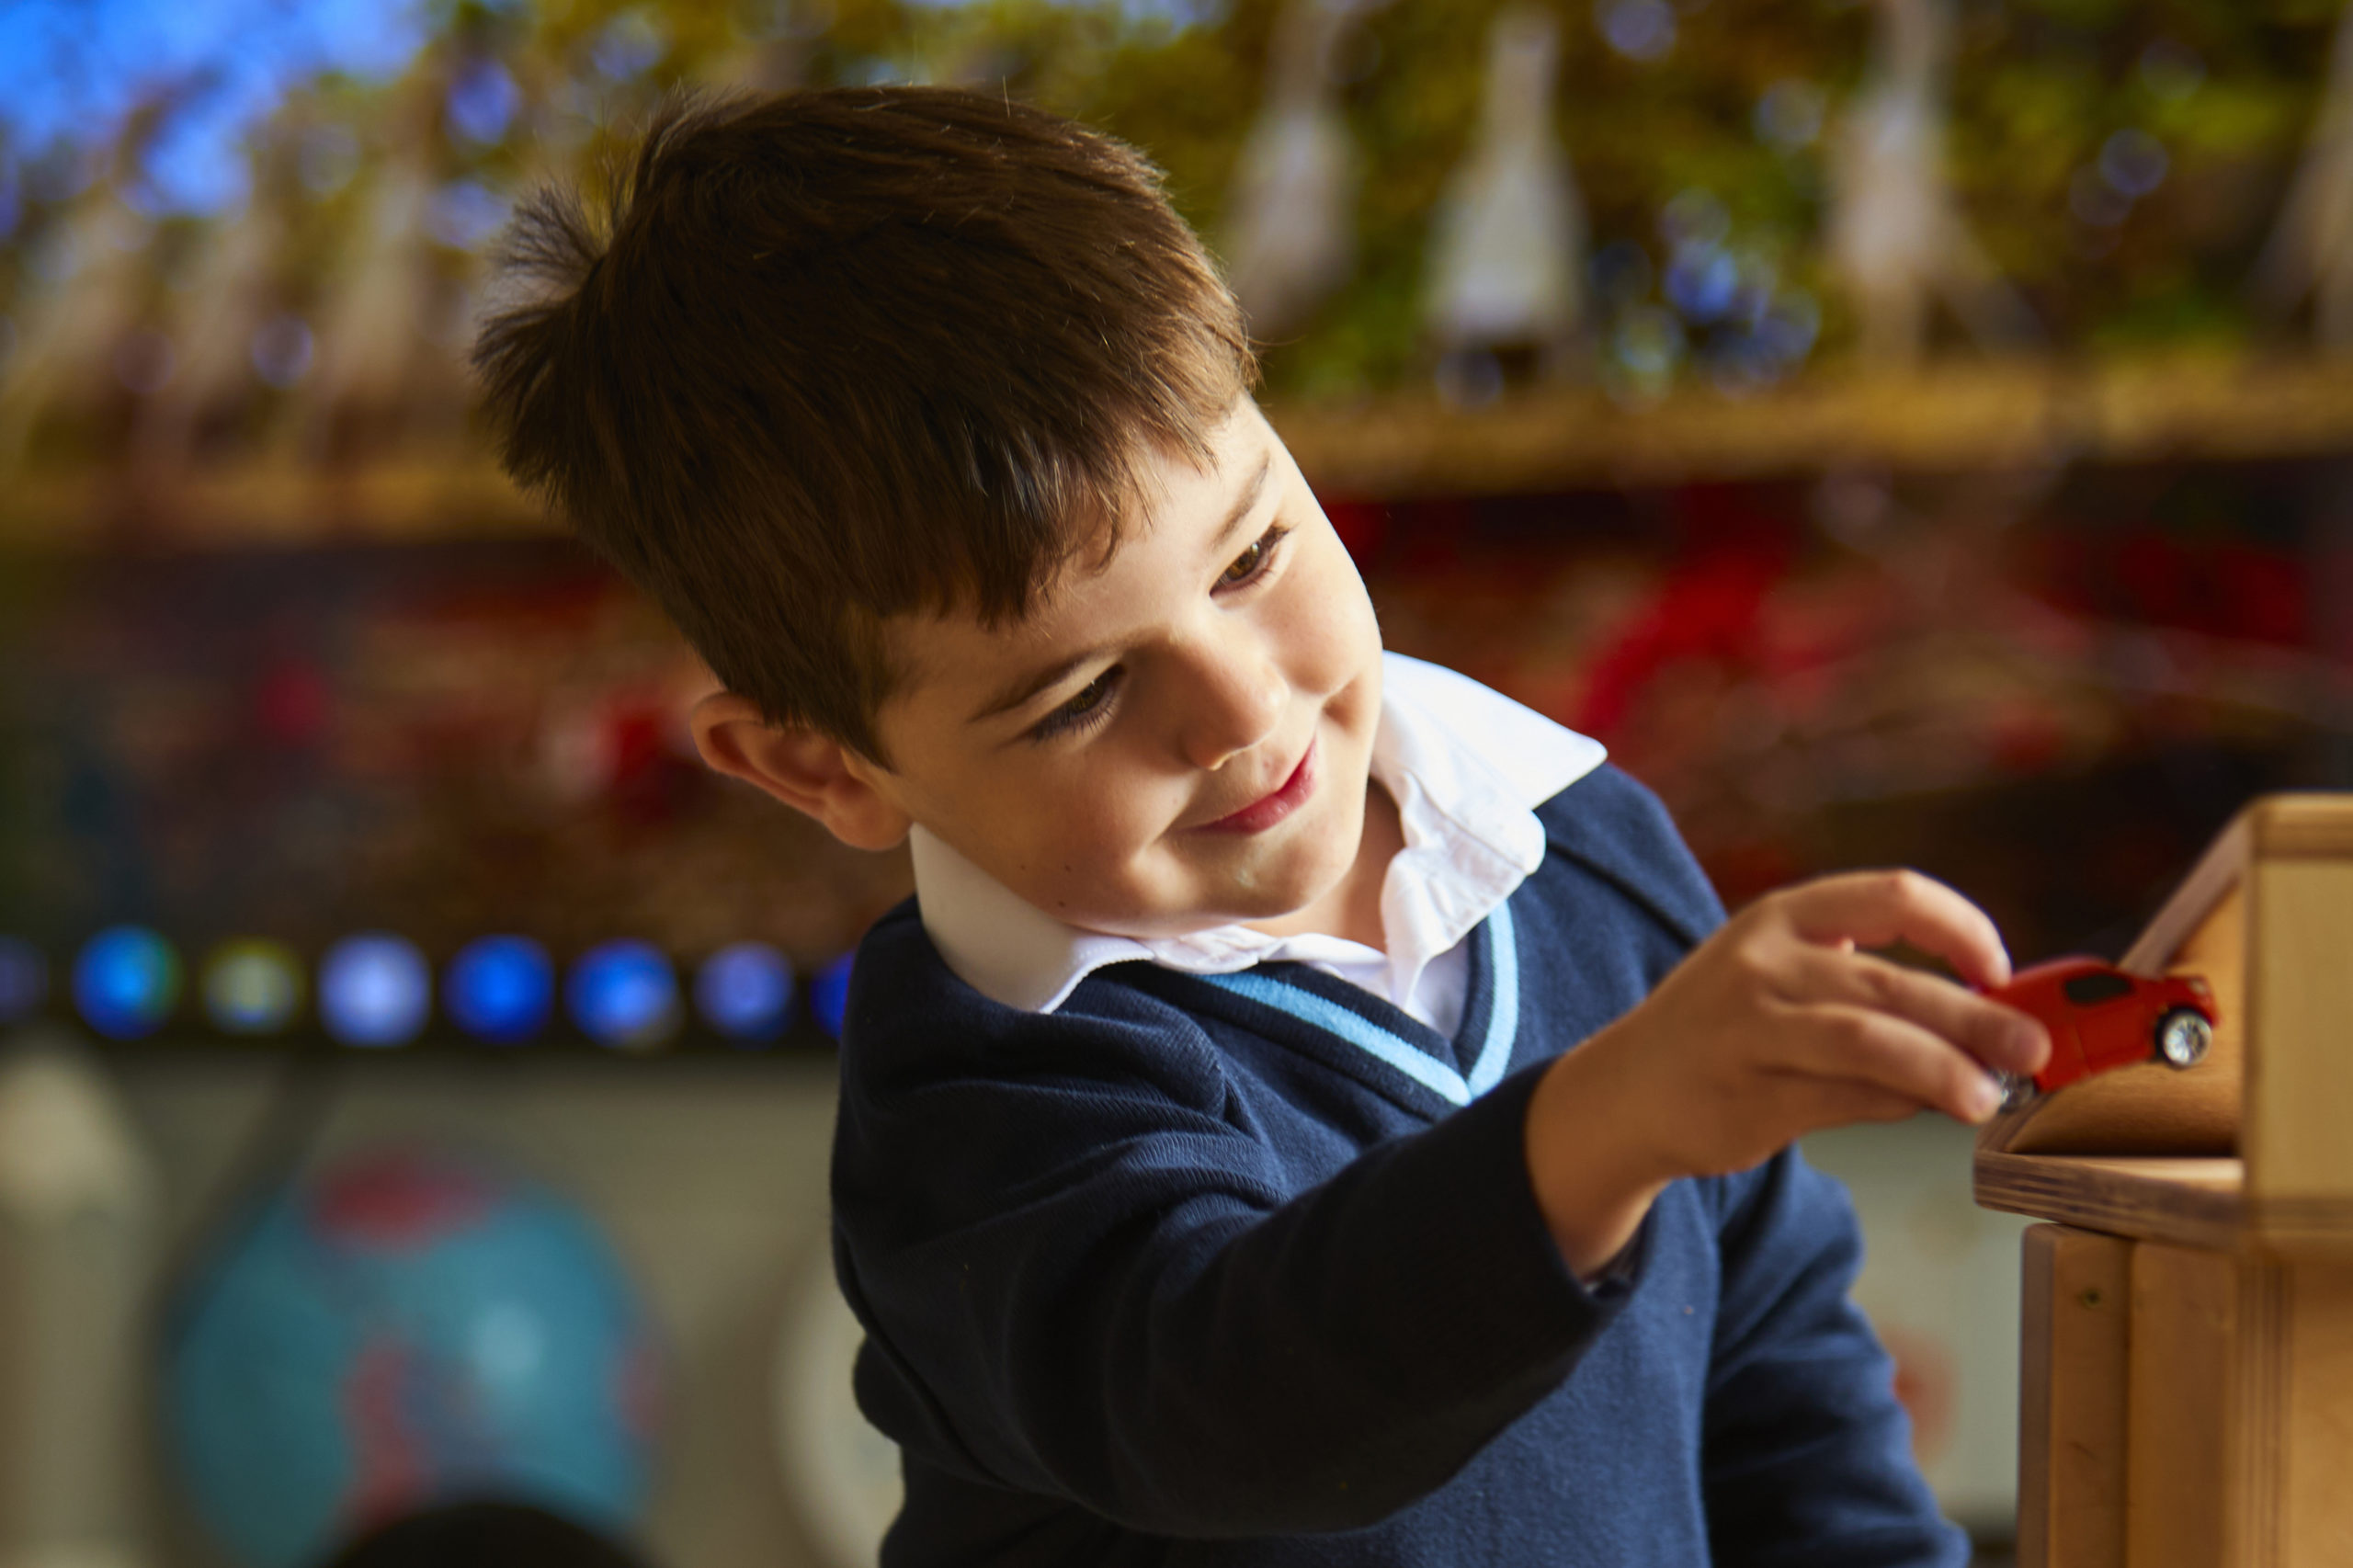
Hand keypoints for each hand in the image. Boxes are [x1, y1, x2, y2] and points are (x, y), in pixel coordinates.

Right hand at [1524, 869, 2050, 1274]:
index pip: (1893, 895)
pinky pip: (1845, 1098)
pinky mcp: (1750, 1094)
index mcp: (1783, 916)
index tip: (1999, 968)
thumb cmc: (1728, 1029)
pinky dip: (1897, 1105)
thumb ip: (1873, 988)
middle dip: (1975, 1018)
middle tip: (2031, 1048)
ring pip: (1870, 1042)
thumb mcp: (1787, 979)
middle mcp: (1764, 962)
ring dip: (1943, 1070)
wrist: (1626, 1091)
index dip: (1962, 927)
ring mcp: (1751, 1029)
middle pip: (1891, 981)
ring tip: (1986, 1097)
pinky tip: (1924, 1110)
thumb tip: (1987, 1027)